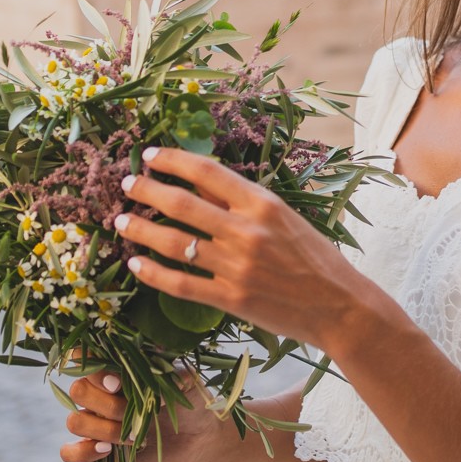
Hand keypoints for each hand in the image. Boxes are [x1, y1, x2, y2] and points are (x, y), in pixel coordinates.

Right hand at [58, 366, 234, 461]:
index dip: (93, 371)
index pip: (84, 358)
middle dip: (106, 405)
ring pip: (75, 421)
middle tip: (134, 414)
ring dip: (102, 430)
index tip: (118, 384)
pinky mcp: (99, 449)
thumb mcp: (186, 382)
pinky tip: (106, 452)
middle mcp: (103, 393)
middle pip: (77, 391)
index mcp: (119, 369)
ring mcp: (98, 421)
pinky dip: (81, 453)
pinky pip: (69, 452)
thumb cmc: (192, 401)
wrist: (201, 437)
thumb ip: (166, 375)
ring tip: (132, 437)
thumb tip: (142, 382)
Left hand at [115, 146, 373, 350]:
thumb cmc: (316, 258)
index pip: (207, 172)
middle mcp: (247, 231)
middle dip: (146, 191)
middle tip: (126, 186)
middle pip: (182, 204)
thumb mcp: (286, 218)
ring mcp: (237, 266)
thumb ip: (244, 203)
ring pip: (174, 242)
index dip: (173, 160)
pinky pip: (181, 284)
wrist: (340, 305)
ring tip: (121, 222)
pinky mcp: (231, 298)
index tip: (150, 155)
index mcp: (263, 204)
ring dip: (140, 230)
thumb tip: (201, 186)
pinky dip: (153, 273)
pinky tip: (136, 264)